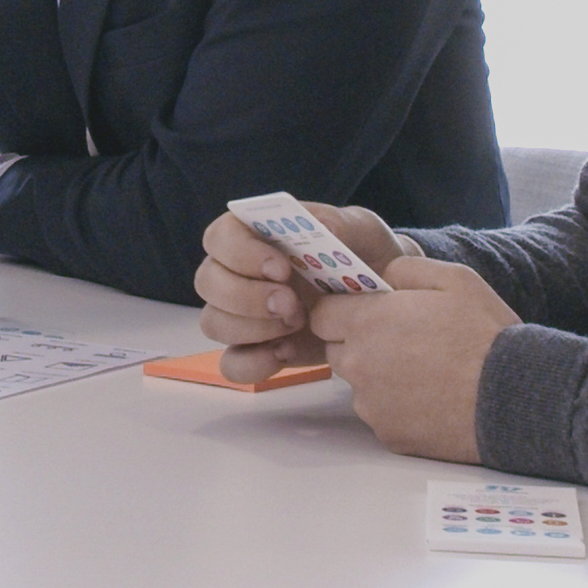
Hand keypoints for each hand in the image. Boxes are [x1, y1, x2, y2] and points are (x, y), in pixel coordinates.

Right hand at [194, 199, 402, 377]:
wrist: (381, 301)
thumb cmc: (362, 255)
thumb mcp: (362, 231)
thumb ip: (343, 224)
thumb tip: (321, 226)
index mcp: (253, 234)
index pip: (220, 237)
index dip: (241, 253)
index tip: (281, 268)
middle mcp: (237, 273)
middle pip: (207, 282)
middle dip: (246, 296)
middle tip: (291, 305)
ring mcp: (241, 315)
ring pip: (213, 322)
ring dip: (251, 328)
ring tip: (298, 325)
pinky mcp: (255, 351)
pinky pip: (232, 364)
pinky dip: (252, 364)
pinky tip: (285, 353)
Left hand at [308, 257, 520, 464]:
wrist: (514, 398)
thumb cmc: (485, 334)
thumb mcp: (453, 279)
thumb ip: (404, 269)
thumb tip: (380, 277)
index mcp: (367, 322)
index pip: (322, 315)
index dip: (342, 311)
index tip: (367, 313)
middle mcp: (359, 365)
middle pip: (337, 351)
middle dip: (358, 343)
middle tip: (402, 342)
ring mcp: (371, 405)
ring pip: (359, 385)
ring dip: (378, 377)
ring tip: (424, 372)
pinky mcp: (388, 435)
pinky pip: (381, 415)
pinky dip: (398, 408)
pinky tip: (432, 399)